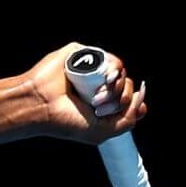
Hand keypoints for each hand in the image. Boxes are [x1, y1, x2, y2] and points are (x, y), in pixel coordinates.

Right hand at [25, 43, 146, 143]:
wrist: (42, 105)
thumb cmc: (65, 121)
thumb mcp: (102, 131)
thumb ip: (127, 120)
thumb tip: (143, 100)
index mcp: (103, 104)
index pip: (130, 99)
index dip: (133, 103)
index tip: (125, 108)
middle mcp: (99, 86)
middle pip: (128, 85)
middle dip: (120, 99)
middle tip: (100, 108)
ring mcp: (92, 70)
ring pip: (121, 71)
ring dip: (114, 88)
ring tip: (95, 99)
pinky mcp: (85, 54)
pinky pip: (109, 58)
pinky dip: (109, 70)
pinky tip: (98, 81)